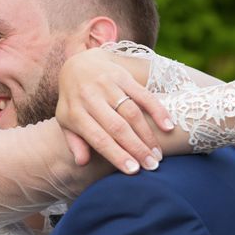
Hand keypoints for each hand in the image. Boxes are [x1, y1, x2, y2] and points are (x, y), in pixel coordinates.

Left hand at [55, 48, 173, 174]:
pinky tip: (168, 126)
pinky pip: (143, 94)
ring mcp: (108, 85)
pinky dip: (157, 110)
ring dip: (148, 135)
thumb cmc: (74, 101)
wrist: (78, 64)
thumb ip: (74, 142)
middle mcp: (91, 97)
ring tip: (158, 154)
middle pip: (118, 127)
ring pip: (132, 113)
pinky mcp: (123, 76)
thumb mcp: (66, 120)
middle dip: (137, 148)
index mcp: (75, 113)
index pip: (98, 138)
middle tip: (152, 166)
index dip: (117, 155)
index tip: (133, 171)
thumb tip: (82, 163)